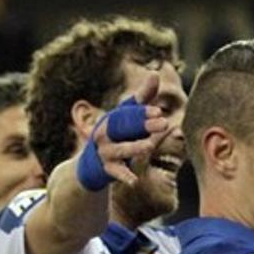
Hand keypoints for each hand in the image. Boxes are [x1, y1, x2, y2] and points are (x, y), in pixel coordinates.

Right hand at [77, 73, 172, 189]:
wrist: (90, 164)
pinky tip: (134, 181)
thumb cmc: (116, 134)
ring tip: (149, 146)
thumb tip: (155, 73)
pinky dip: (124, 176)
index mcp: (113, 119)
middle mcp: (107, 133)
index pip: (128, 113)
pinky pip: (116, 173)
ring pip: (121, 149)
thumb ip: (142, 99)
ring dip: (134, 147)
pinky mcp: (107, 170)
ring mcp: (106, 152)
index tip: (159, 111)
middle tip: (163, 122)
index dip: (142, 112)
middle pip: (124, 128)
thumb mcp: (127, 117)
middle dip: (143, 125)